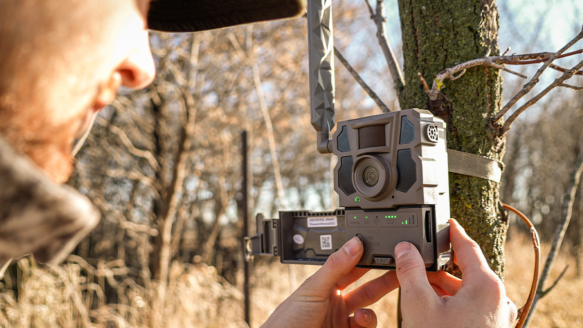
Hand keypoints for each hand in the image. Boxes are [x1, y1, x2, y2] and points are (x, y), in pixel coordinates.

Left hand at [262, 237, 399, 327]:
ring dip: (374, 307)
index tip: (385, 249)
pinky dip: (369, 322)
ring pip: (369, 308)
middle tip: (401, 268)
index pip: (351, 267)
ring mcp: (342, 319)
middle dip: (383, 278)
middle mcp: (336, 300)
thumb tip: (354, 243)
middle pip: (366, 287)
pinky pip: (366, 327)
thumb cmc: (289, 318)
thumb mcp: (314, 288)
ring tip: (369, 308)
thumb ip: (336, 266)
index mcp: (326, 284)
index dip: (367, 258)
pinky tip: (362, 320)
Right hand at [394, 219, 517, 327]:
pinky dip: (454, 302)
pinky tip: (434, 307)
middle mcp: (499, 300)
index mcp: (487, 286)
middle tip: (421, 257)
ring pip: (469, 291)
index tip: (448, 222)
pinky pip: (473, 307)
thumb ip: (411, 271)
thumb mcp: (419, 304)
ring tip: (421, 286)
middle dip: (442, 265)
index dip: (454, 232)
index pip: (469, 247)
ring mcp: (498, 318)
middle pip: (468, 270)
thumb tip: (405, 248)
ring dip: (445, 286)